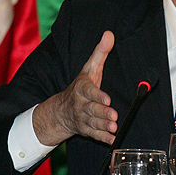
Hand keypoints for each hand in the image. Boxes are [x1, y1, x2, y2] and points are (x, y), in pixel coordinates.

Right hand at [33, 31, 118, 145]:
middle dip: (102, 113)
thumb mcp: (89, 69)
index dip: (97, 96)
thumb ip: (100, 53)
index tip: (107, 99)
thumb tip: (109, 34)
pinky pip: (94, 136)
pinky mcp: (86, 130)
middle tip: (113, 116)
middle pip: (91, 109)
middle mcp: (81, 104)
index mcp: (82, 88)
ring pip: (93, 123)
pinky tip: (112, 140)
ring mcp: (83, 118)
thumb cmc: (81, 87)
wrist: (61, 111)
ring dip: (104, 126)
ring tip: (114, 127)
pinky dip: (103, 139)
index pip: (89, 91)